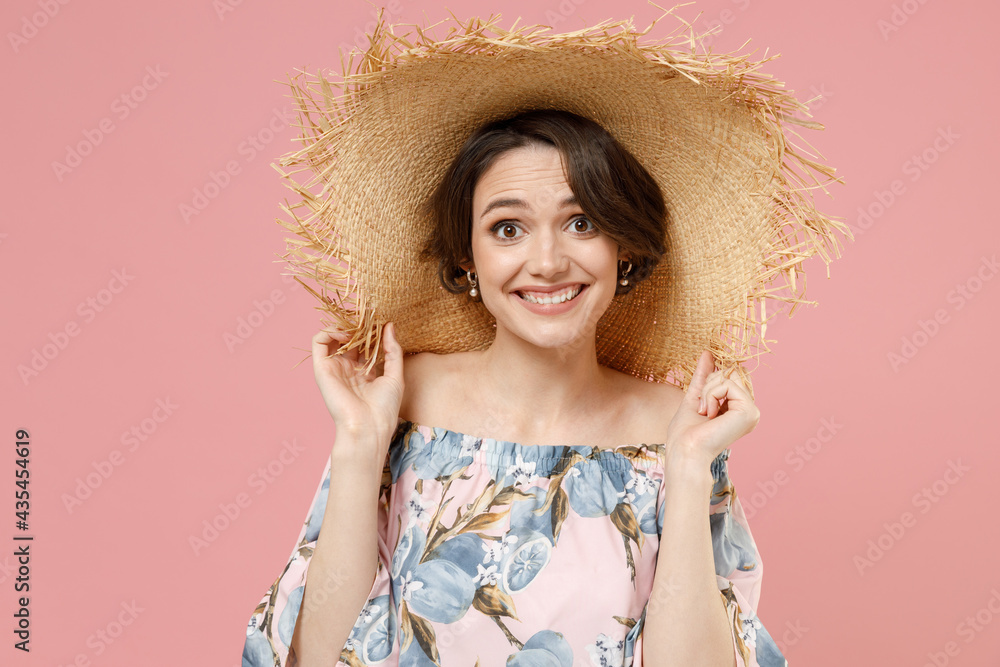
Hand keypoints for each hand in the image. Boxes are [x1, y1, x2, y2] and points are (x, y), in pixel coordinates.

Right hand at [312, 322, 403, 460]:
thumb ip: (393, 350)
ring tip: (356, 325)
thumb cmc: (384, 407)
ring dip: (343, 325)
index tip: (380, 317)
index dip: (371, 329)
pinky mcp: (322, 368)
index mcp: (364, 371)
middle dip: (358, 324)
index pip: (365, 343)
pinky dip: (329, 331)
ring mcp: (334, 367)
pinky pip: (318, 342)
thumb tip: (389, 326)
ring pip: (333, 336)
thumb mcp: (395, 375)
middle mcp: (348, 368)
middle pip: (349, 338)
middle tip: (369, 315)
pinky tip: (345, 334)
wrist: (368, 427)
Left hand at [664, 350, 759, 468]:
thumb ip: (704, 376)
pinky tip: (709, 414)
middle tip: (701, 409)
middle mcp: (748, 410)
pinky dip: (711, 395)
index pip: (730, 376)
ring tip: (704, 413)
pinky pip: (728, 384)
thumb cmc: (686, 433)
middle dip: (709, 384)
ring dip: (707, 391)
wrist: (685, 451)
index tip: (700, 396)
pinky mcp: (749, 411)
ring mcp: (752, 411)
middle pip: (731, 373)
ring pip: (728, 377)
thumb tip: (708, 353)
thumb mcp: (694, 397)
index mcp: (738, 409)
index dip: (713, 378)